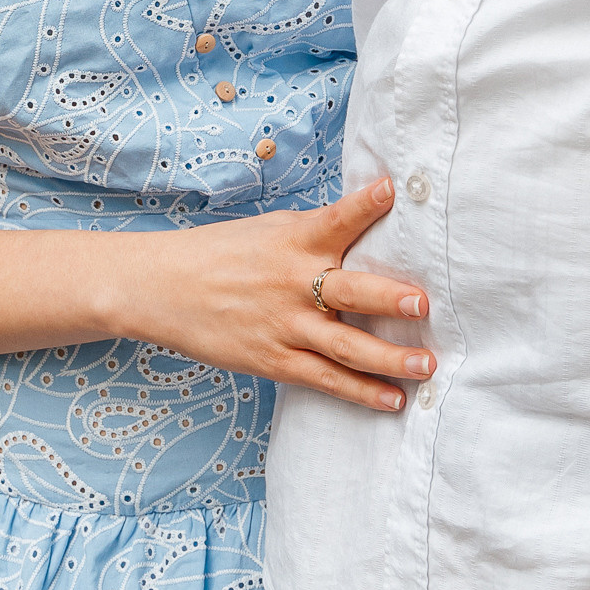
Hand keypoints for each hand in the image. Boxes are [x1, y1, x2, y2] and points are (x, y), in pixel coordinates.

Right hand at [121, 173, 434, 411]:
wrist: (163, 288)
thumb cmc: (225, 253)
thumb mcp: (270, 230)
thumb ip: (318, 232)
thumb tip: (370, 220)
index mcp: (295, 239)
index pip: (337, 218)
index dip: (365, 203)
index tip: (390, 190)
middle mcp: (294, 282)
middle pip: (351, 290)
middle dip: (389, 297)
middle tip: (423, 303)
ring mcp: (285, 325)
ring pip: (346, 345)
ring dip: (390, 357)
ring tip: (427, 364)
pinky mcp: (274, 360)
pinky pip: (326, 379)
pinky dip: (361, 391)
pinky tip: (393, 399)